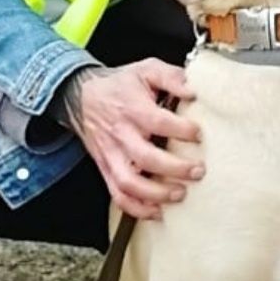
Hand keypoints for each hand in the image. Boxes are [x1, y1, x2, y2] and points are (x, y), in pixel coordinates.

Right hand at [54, 59, 203, 219]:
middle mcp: (121, 134)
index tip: (198, 134)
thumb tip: (193, 91)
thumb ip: (172, 76)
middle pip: (145, 158)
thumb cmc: (120, 85)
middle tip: (198, 171)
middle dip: (174, 168)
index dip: (180, 130)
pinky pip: (117, 195)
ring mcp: (111, 155)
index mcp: (132, 108)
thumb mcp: (146, 69)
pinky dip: (136, 208)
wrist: (81, 96)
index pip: (157, 122)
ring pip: (128, 183)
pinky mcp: (106, 168)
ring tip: (180, 194)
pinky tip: (156, 211)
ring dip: (155, 193)